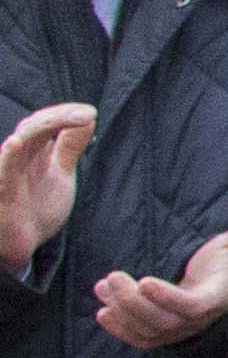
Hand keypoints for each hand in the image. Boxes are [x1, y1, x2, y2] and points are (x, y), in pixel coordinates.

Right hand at [0, 102, 88, 268]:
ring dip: (39, 128)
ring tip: (62, 118)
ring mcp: (7, 174)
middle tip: (87, 115)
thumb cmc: (36, 205)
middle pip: (33, 127)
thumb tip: (88, 117)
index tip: (90, 113)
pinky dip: (7, 157)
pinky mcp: (1, 192)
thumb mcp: (60, 171)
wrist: (20, 244)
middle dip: (59, 117)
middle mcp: (18, 158)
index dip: (65, 114)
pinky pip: (2, 172)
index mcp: (32, 152)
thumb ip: (69, 146)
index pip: (45, 123)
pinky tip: (14, 143)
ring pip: (17, 143)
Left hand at [91, 188, 227, 349]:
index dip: (168, 297)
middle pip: (165, 321)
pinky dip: (120, 329)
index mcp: (217, 296)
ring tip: (104, 284)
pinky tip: (103, 310)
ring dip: (123, 311)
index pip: (193, 306)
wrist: (221, 283)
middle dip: (134, 302)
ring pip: (149, 331)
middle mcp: (199, 319)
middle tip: (113, 277)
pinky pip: (141, 339)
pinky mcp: (164, 333)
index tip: (143, 280)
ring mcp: (180, 329)